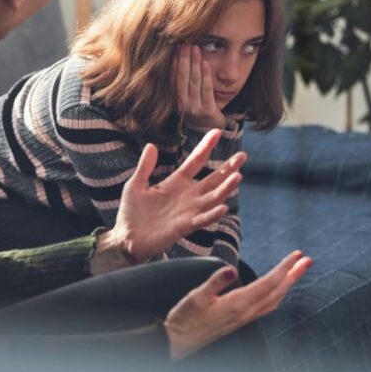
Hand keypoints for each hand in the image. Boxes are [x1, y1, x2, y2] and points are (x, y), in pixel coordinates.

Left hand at [107, 128, 246, 263]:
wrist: (126, 239)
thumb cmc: (131, 213)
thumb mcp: (135, 185)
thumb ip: (145, 166)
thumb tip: (151, 145)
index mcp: (176, 182)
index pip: (196, 161)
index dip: (206, 146)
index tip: (217, 131)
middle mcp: (187, 195)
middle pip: (213, 179)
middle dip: (228, 168)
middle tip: (244, 156)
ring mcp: (188, 211)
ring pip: (213, 197)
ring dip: (226, 188)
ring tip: (238, 176)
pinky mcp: (185, 226)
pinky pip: (202, 219)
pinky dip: (213, 214)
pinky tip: (224, 206)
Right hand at [163, 250, 312, 359]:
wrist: (178, 342)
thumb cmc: (184, 319)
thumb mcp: (195, 297)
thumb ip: (214, 283)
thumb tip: (231, 269)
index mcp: (237, 305)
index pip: (268, 284)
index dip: (284, 269)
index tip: (296, 255)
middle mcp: (245, 312)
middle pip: (277, 291)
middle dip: (293, 275)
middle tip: (308, 260)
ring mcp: (244, 318)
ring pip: (274, 299)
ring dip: (288, 283)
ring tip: (298, 270)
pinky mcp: (240, 320)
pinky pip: (267, 306)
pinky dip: (278, 293)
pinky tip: (278, 288)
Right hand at [173, 44, 225, 129]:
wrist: (211, 129)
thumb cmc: (198, 108)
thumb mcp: (187, 97)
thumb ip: (183, 81)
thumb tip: (179, 56)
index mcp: (175, 100)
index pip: (172, 78)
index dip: (174, 62)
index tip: (176, 47)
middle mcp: (182, 105)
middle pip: (182, 78)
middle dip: (183, 59)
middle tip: (185, 43)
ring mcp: (195, 108)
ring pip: (194, 82)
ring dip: (194, 63)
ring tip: (195, 49)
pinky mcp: (208, 111)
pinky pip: (207, 90)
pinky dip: (206, 75)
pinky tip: (205, 63)